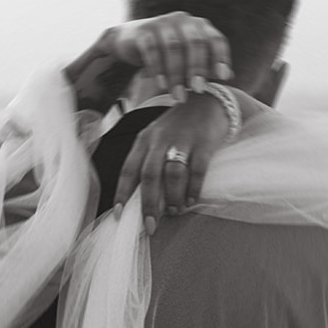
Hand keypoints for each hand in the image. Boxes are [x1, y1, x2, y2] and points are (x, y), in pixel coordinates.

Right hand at [108, 12, 233, 100]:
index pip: (215, 39)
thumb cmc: (167, 52)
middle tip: (198, 90)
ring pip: (174, 47)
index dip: (221, 57)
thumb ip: (207, 65)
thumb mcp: (188, 57)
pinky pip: (152, 49)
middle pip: (195, 42)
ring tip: (178, 96)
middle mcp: (183, 20)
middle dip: (197, 68)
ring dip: (177, 74)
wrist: (130, 41)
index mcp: (199, 26)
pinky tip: (160, 84)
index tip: (223, 77)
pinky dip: (158, 68)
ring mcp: (163, 23)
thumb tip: (230, 76)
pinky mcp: (144, 31)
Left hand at [114, 90, 241, 233]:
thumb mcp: (158, 138)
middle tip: (151, 226)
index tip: (118, 215)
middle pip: (149, 175)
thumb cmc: (180, 127)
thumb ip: (149, 162)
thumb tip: (144, 200)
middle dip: (148, 203)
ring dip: (172, 197)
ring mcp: (182, 140)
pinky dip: (194, 188)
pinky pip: (197, 169)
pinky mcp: (204, 142)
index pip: (128, 169)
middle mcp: (160, 139)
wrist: (209, 101)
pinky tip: (192, 201)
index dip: (122, 193)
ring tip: (174, 211)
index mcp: (144, 139)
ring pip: (172, 173)